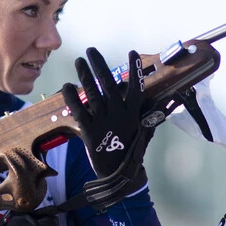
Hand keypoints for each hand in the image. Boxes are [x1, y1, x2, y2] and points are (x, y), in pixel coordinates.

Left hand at [61, 47, 149, 178]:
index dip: (134, 69)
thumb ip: (147, 115)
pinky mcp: (89, 131)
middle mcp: (119, 114)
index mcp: (133, 113)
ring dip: (85, 74)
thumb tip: (159, 103)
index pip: (135, 87)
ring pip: (92, 93)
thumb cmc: (131, 151)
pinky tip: (65, 86)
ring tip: (79, 60)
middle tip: (90, 50)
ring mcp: (104, 122)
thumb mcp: (143, 131)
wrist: (119, 175)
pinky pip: (79, 110)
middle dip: (99, 64)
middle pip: (108, 83)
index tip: (131, 53)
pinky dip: (72, 98)